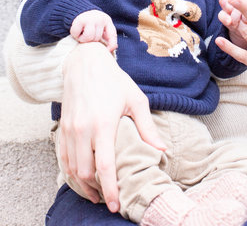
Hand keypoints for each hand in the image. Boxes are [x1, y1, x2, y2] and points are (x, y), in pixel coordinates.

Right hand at [59, 42, 165, 211]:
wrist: (85, 63)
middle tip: (109, 200)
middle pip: (85, 173)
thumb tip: (162, 149)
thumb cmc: (114, 80)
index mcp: (103, 124)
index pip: (104, 167)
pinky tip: (82, 177)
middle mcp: (83, 130)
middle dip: (96, 191)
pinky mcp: (63, 128)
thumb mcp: (135, 100)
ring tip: (96, 194)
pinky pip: (63, 158)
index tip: (116, 205)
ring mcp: (70, 129)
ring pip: (71, 169)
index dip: (110, 190)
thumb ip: (146, 127)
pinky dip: (71, 172)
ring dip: (83, 185)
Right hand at [70, 10, 117, 52]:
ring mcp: (90, 19)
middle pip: (97, 38)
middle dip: (91, 40)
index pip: (112, 35)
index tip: (108, 51)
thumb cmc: (92, 23)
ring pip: (88, 38)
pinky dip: (75, 35)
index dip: (111, 45)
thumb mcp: (102, 27)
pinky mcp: (80, 20)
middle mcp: (100, 19)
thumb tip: (112, 49)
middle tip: (87, 35)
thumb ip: (107, 36)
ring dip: (83, 39)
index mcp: (107, 21)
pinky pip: (77, 34)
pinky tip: (77, 31)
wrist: (80, 9)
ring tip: (82, 34)